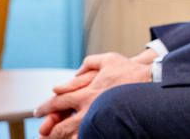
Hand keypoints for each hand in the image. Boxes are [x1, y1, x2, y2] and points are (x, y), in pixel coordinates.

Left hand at [35, 52, 151, 137]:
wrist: (151, 82)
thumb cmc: (130, 71)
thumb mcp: (108, 59)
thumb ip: (88, 63)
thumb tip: (75, 73)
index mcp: (87, 93)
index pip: (59, 102)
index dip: (45, 108)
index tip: (37, 111)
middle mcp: (90, 109)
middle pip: (61, 126)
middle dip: (48, 130)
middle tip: (41, 133)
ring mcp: (99, 120)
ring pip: (72, 136)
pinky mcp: (109, 127)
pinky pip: (90, 136)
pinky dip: (79, 138)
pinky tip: (75, 138)